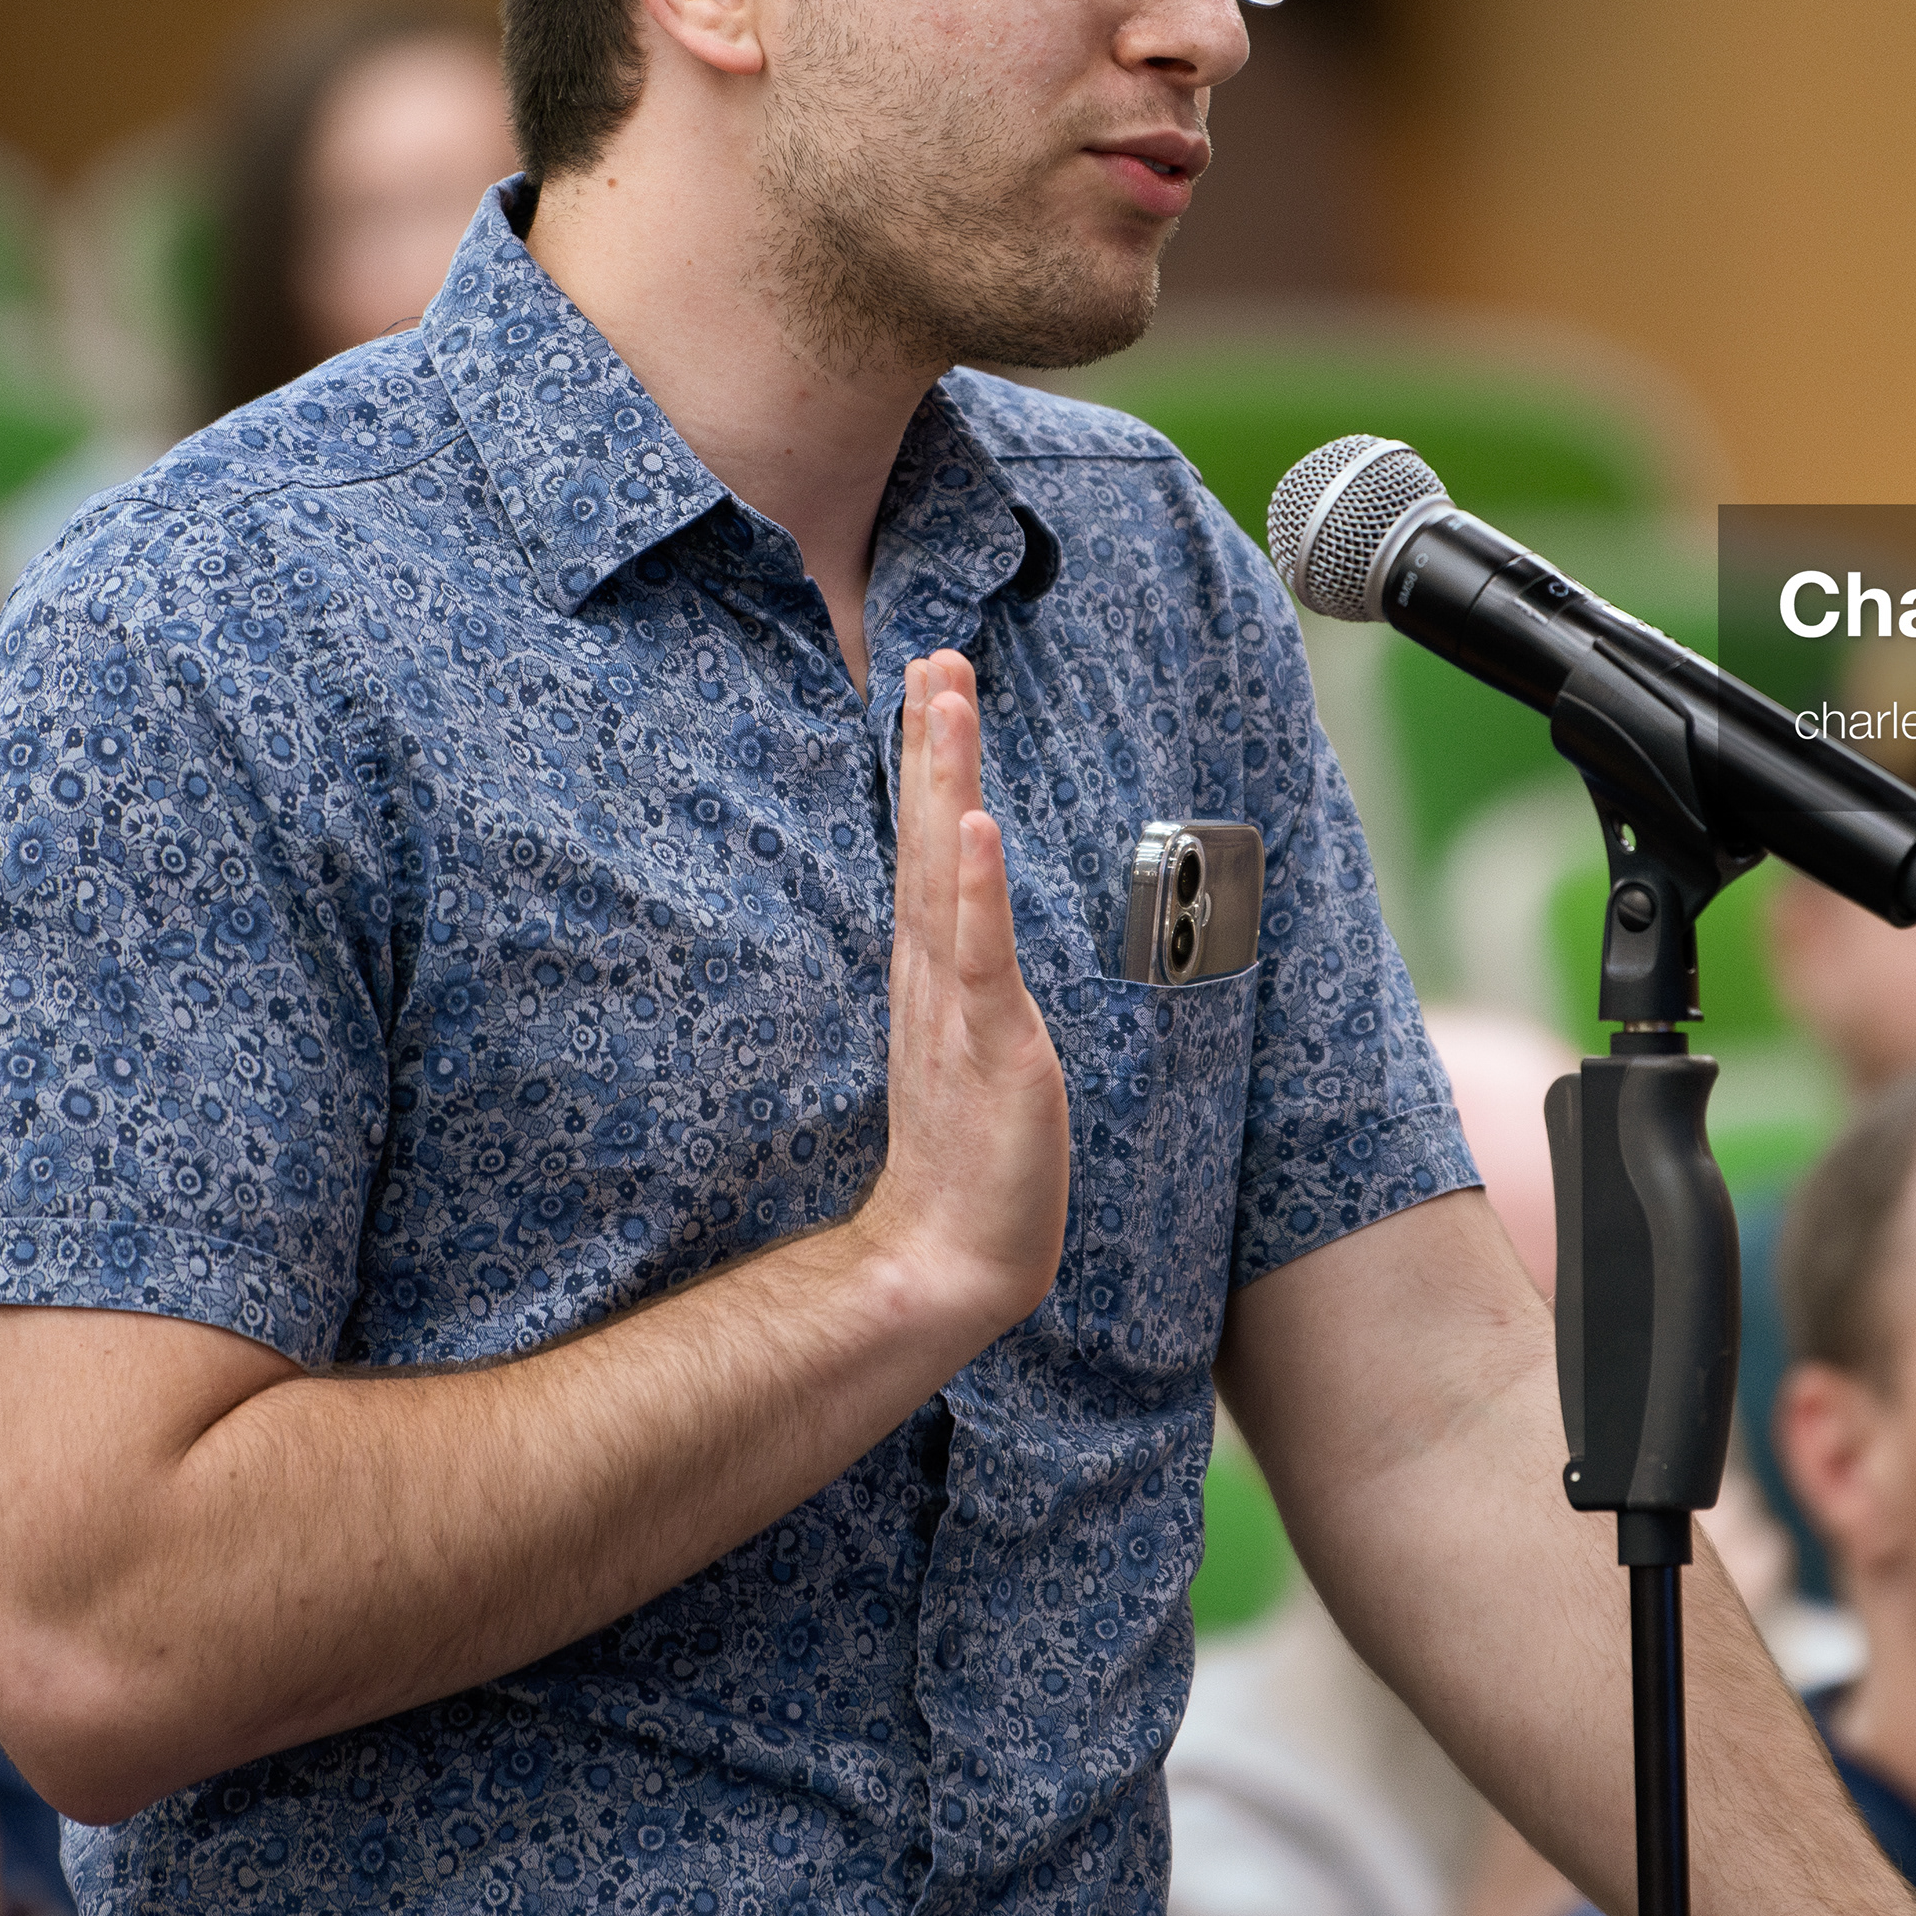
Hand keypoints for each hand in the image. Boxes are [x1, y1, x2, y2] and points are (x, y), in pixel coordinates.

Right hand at [854, 651, 1070, 1340]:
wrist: (953, 1259)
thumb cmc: (973, 1164)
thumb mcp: (978, 1053)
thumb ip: (972, 994)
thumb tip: (979, 945)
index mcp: (937, 970)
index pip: (935, 848)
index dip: (935, 765)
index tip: (933, 682)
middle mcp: (936, 972)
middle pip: (933, 836)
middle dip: (935, 743)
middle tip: (932, 655)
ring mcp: (956, 1003)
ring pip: (949, 871)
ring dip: (948, 782)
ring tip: (945, 699)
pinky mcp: (984, 1043)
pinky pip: (978, 951)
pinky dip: (977, 886)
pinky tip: (978, 825)